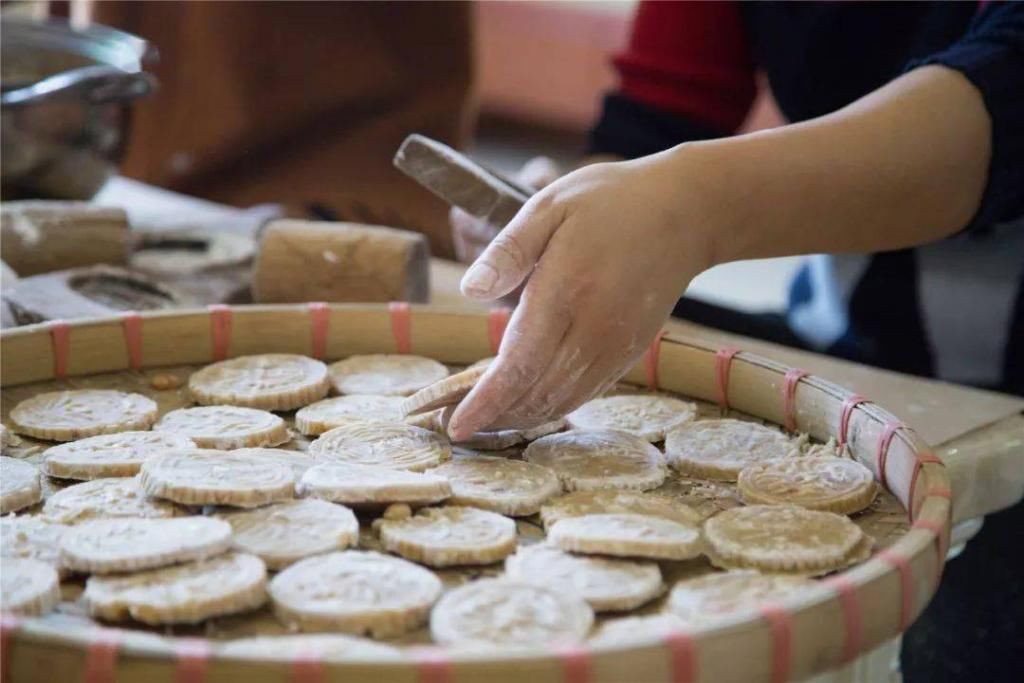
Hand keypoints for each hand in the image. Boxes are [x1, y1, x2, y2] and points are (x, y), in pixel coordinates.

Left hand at [447, 149, 720, 438]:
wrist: (686, 212)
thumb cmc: (611, 202)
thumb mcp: (550, 206)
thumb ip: (508, 251)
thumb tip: (469, 290)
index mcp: (565, 292)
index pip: (519, 365)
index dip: (485, 402)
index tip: (456, 426)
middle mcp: (593, 330)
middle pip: (537, 393)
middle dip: (494, 416)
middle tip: (455, 424)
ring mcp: (616, 346)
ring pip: (562, 400)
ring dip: (521, 418)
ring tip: (485, 421)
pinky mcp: (630, 352)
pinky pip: (586, 392)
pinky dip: (553, 406)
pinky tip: (529, 405)